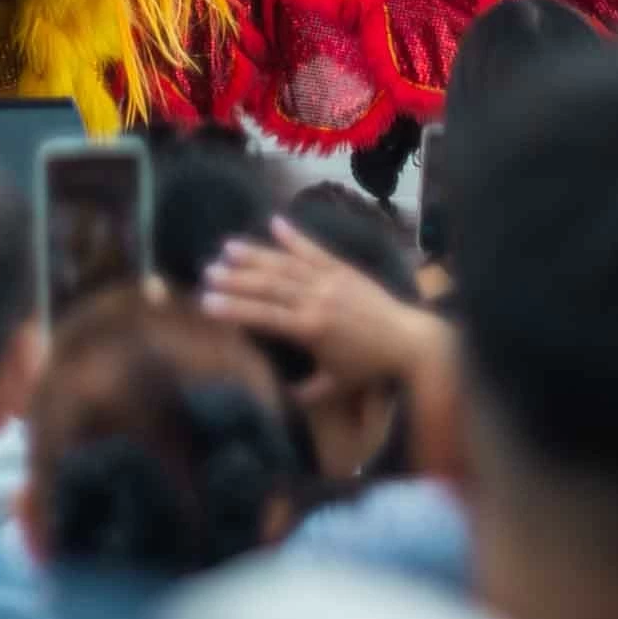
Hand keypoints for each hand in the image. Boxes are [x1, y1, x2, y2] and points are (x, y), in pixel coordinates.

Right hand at [201, 217, 446, 405]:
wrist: (409, 341)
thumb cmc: (370, 368)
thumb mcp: (336, 387)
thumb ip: (305, 392)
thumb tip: (280, 395)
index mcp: (311, 328)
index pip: (265, 316)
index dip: (235, 309)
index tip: (208, 304)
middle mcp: (316, 298)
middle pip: (269, 285)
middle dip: (236, 279)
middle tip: (208, 272)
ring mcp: (329, 279)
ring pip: (286, 264)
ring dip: (256, 254)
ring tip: (228, 247)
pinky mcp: (343, 268)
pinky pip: (314, 250)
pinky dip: (294, 236)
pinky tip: (274, 223)